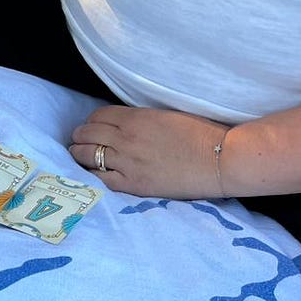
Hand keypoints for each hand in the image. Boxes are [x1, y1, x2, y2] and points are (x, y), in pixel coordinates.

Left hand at [68, 105, 226, 198]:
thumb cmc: (202, 135)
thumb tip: (122, 123)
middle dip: (80, 136)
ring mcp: (127, 162)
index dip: (91, 121)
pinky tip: (89, 174)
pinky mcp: (134, 184)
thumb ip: (140, 119)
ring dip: (79, 154)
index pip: (98, 116)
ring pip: (87, 155)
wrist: (222, 159)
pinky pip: (99, 179)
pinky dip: (90, 175)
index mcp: (136, 118)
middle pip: (87, 134)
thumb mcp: (167, 116)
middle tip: (80, 141)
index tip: (91, 126)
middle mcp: (126, 138)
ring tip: (79, 155)